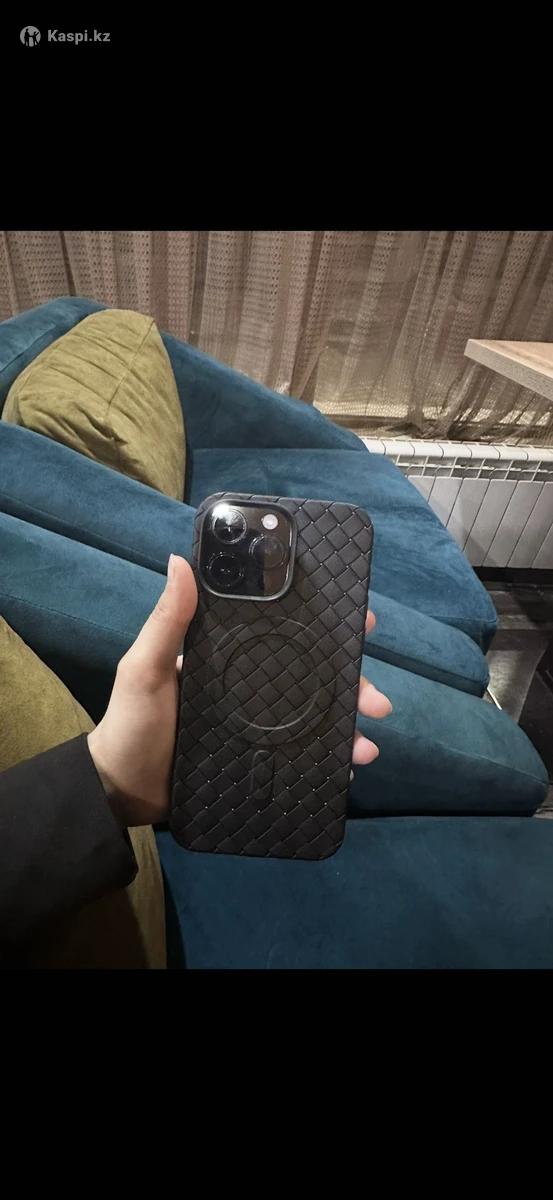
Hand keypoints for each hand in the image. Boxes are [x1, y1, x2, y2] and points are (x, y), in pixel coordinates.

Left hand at [88, 556, 390, 826]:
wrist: (124, 791)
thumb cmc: (132, 724)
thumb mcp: (144, 668)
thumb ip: (166, 620)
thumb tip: (179, 561)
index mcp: (230, 654)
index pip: (284, 629)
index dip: (327, 623)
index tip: (361, 618)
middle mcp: (251, 683)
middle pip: (315, 674)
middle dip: (354, 682)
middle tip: (376, 699)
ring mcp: (259, 723)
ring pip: (318, 715)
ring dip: (350, 726)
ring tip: (366, 747)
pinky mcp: (260, 756)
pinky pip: (304, 752)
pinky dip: (331, 757)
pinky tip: (348, 767)